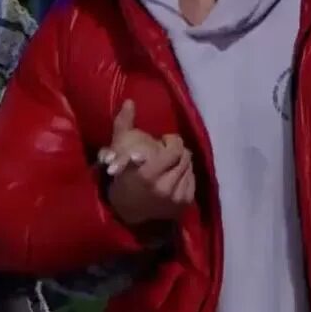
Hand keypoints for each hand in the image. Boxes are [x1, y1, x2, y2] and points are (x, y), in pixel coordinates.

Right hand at [99, 100, 195, 226]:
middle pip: (185, 157)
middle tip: (168, 151)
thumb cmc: (123, 176)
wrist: (128, 210)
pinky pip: (193, 180)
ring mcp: (175, 198)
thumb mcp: (118, 149)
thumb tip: (130, 101)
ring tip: (171, 162)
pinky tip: (175, 174)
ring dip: (182, 161)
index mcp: (148, 174)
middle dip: (178, 150)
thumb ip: (123, 124)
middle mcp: (164, 188)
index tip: (163, 140)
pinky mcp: (183, 205)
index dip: (172, 141)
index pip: (175, 150)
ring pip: (190, 168)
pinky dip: (186, 174)